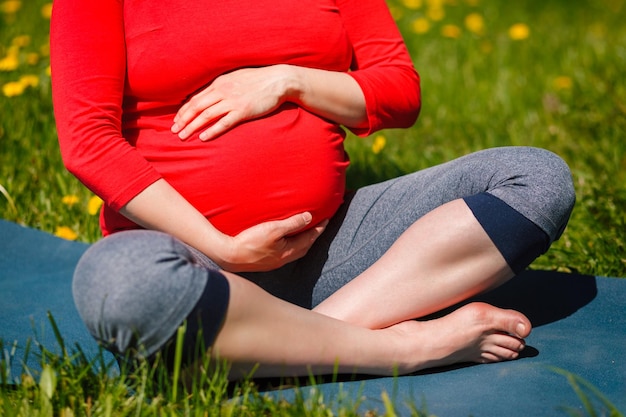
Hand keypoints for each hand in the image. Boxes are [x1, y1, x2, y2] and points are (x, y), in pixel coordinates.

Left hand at [171, 65, 294, 140]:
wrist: (278, 80)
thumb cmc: (259, 80)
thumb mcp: (236, 77)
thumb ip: (223, 86)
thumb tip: (211, 95)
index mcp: (219, 83)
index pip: (195, 97)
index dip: (183, 110)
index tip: (176, 120)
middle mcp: (223, 91)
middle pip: (196, 106)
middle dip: (183, 120)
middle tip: (174, 131)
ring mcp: (233, 101)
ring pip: (206, 115)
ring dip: (192, 126)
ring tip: (183, 137)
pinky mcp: (243, 111)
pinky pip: (224, 123)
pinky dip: (212, 130)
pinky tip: (203, 137)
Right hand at [217, 212, 327, 272]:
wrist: (228, 256)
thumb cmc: (250, 242)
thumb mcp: (273, 229)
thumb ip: (292, 223)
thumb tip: (309, 217)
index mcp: (288, 251)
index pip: (309, 238)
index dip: (319, 228)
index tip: (326, 219)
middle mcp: (283, 259)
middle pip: (304, 247)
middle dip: (313, 236)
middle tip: (319, 226)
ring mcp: (274, 262)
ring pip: (295, 251)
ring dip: (302, 242)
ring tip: (304, 232)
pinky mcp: (265, 262)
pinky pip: (285, 253)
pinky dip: (291, 245)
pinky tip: (285, 241)